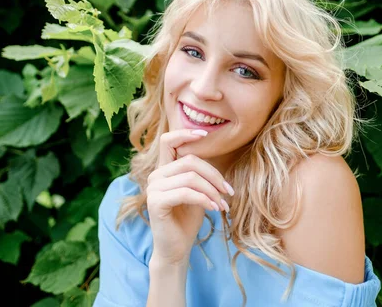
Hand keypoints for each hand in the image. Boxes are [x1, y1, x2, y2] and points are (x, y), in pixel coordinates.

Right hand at [146, 129, 232, 265]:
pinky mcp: (155, 202)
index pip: (168, 141)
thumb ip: (199, 174)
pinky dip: (204, 200)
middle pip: (190, 161)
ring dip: (212, 191)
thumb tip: (217, 159)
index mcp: (164, 170)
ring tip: (222, 205)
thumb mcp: (198, 192)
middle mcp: (155, 176)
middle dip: (214, 175)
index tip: (205, 133)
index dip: (185, 133)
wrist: (176, 249)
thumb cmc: (187, 219)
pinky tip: (214, 209)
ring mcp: (153, 189)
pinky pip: (186, 193)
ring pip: (190, 177)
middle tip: (228, 192)